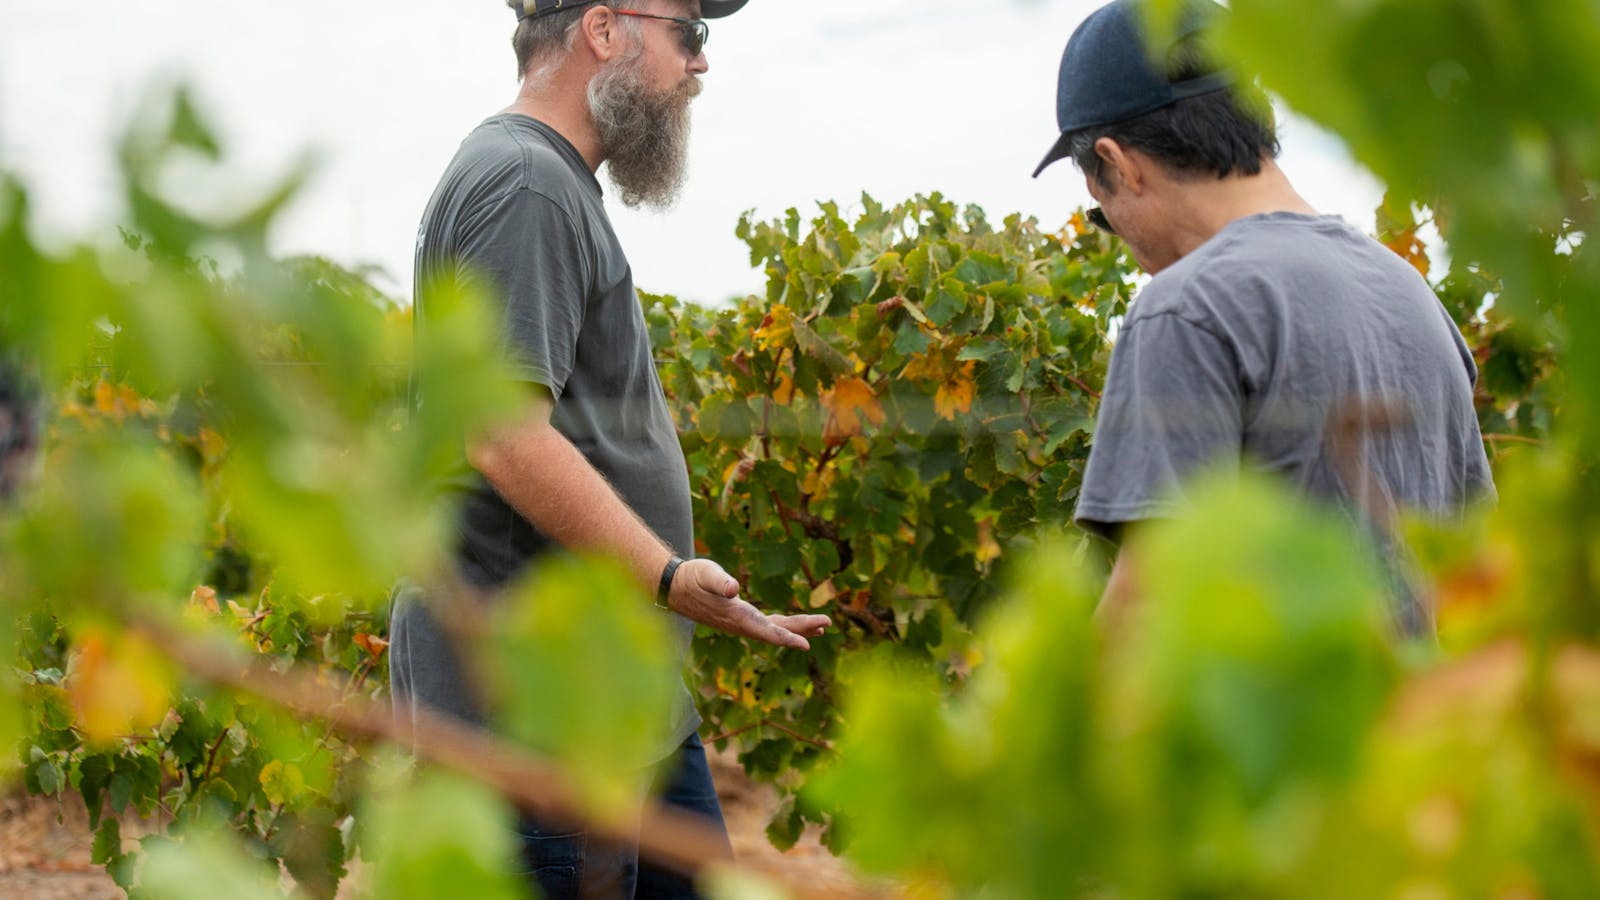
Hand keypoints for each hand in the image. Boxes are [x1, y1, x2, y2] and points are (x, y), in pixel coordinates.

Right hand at [668, 558, 830, 649]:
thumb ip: (719, 581)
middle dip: (802, 628)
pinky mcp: (741, 618)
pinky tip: (796, 624)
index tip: (806, 644)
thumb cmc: (692, 578)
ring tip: (822, 626)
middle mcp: (741, 624)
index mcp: (736, 616)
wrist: (675, 587)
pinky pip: (768, 625)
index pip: (766, 630)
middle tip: (827, 623)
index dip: (786, 638)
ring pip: (774, 629)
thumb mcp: (706, 574)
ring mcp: (741, 623)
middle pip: (776, 631)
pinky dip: (784, 626)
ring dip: (797, 627)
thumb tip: (733, 589)